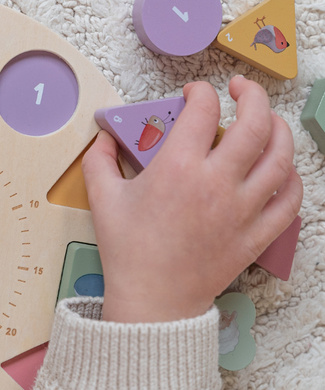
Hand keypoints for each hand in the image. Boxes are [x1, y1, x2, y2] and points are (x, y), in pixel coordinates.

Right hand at [81, 77, 302, 322]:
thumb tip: (104, 138)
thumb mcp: (102, 198)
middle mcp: (217, 182)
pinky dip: (291, 178)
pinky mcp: (257, 235)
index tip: (194, 93)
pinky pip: (289, 200)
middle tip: (240, 89)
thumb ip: (99, 160)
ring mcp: (243, 209)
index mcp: (178, 168)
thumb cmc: (126, 249)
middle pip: (255, 123)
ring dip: (279, 130)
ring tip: (268, 121)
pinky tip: (281, 169)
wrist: (152, 300)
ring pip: (280, 157)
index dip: (200, 91)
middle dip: (252, 95)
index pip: (203, 111)